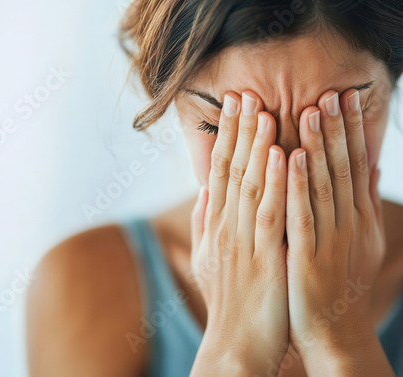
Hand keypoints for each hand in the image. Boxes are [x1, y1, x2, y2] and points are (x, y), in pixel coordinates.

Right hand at [189, 91, 288, 375]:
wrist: (235, 342)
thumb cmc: (226, 299)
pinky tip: (283, 157)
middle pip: (232, 172)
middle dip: (240, 131)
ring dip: (258, 148)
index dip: (227, 137)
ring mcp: (243, 243)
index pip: (219, 172)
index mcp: (215, 225)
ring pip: (251, 187)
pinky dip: (277, 185)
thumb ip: (205, 222)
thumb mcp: (207, 259)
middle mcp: (225, 228)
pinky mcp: (265, 260)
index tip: (233, 107)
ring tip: (264, 112)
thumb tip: (204, 191)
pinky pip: (272, 216)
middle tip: (246, 94)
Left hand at [286, 89, 391, 374]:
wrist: (333, 332)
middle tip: (330, 92)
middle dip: (337, 129)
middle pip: (342, 169)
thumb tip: (370, 166)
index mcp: (355, 219)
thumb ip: (361, 203)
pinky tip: (290, 156)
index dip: (350, 131)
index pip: (353, 166)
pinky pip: (300, 215)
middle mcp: (347, 224)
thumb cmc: (339, 283)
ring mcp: (329, 240)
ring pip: (323, 185)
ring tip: (313, 110)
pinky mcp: (307, 257)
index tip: (343, 97)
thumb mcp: (360, 241)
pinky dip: (296, 184)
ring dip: (318, 146)